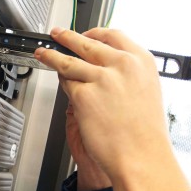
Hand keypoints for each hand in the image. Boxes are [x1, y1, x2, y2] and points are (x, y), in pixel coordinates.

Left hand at [36, 26, 190, 190]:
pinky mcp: (84, 95)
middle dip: (67, 37)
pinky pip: (66, 83)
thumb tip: (106, 67)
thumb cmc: (146, 134)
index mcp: (142, 61)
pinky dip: (61, 82)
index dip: (95, 32)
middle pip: (87, 43)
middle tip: (58, 34)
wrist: (142, 157)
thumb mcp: (147, 91)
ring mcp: (102, 78)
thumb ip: (128, 75)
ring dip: (51, 54)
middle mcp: (122, 65)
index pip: (113, 35)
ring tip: (43, 52)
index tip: (87, 34)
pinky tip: (58, 80)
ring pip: (68, 60)